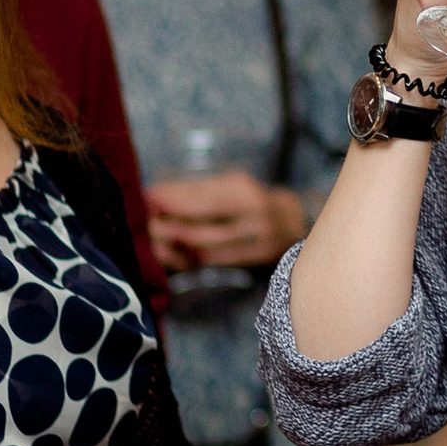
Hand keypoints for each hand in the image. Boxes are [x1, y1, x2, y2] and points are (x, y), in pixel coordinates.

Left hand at [145, 172, 302, 271]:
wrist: (297, 220)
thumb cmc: (253, 201)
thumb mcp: (232, 186)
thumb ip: (200, 192)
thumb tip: (159, 196)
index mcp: (243, 187)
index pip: (200, 194)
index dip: (172, 198)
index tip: (148, 198)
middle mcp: (253, 208)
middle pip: (202, 217)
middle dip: (171, 220)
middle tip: (148, 222)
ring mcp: (259, 235)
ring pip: (208, 241)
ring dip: (179, 241)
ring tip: (160, 238)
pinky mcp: (259, 256)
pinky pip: (219, 259)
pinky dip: (196, 257)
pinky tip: (181, 254)